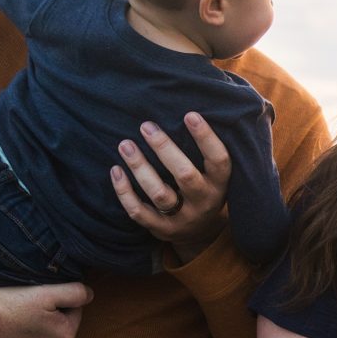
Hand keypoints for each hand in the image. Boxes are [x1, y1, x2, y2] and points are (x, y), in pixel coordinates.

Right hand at [0, 283, 92, 337]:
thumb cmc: (6, 304)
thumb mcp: (46, 292)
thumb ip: (75, 292)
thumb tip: (90, 294)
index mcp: (65, 336)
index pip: (73, 310)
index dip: (58, 299)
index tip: (38, 293)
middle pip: (56, 328)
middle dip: (46, 317)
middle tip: (23, 305)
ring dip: (30, 332)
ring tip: (11, 318)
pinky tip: (2, 333)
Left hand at [110, 112, 230, 262]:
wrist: (201, 233)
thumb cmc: (205, 187)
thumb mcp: (215, 173)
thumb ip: (208, 148)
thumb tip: (196, 105)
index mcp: (220, 185)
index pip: (218, 160)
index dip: (206, 138)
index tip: (189, 114)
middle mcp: (204, 202)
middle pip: (185, 176)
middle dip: (164, 149)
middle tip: (146, 126)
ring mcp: (182, 218)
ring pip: (159, 194)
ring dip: (140, 168)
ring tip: (125, 145)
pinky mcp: (161, 229)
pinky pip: (139, 212)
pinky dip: (125, 192)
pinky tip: (116, 171)